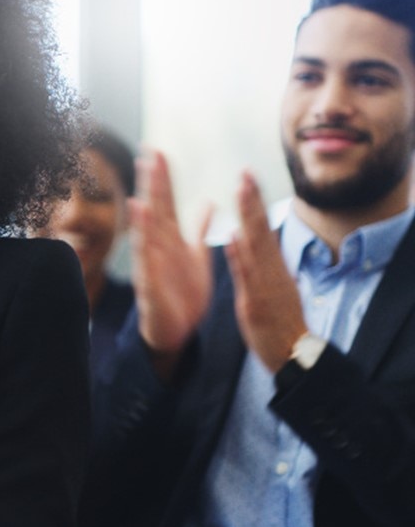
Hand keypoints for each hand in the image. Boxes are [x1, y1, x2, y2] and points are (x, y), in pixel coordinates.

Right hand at [129, 151, 214, 374]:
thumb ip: (199, 230)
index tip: (159, 153)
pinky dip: (142, 237)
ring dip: (144, 204)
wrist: (176, 330)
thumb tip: (208, 203)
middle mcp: (159, 246)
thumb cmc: (183, 294)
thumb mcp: (197, 256)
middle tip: (149, 152)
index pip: (166, 202)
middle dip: (153, 182)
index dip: (163, 179)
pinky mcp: (149, 281)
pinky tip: (139, 216)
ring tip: (142, 179)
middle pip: (156, 207)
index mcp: (172, 239)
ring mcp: (152, 262)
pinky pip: (145, 256)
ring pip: (147, 228)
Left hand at [225, 172, 307, 370]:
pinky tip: (234, 237)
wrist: (293, 354)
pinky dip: (240, 257)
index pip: (262, 228)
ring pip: (255, 246)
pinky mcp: (254, 303)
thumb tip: (247, 238)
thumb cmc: (281, 322)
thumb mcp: (272, 287)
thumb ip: (260, 263)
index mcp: (273, 268)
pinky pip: (246, 277)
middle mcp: (270, 271)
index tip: (247, 176)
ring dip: (247, 218)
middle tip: (245, 172)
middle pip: (260, 230)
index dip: (254, 202)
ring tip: (241, 192)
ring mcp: (263, 285)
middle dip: (252, 200)